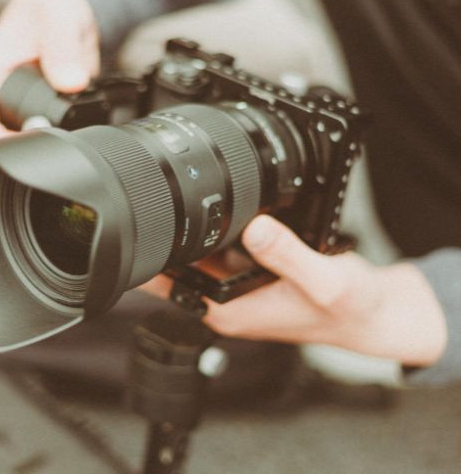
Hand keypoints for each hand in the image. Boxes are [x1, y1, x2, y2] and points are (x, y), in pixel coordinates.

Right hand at [0, 0, 99, 149]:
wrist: (66, 10)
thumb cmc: (52, 5)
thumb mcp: (59, 9)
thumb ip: (62, 41)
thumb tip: (70, 82)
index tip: (29, 147)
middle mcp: (0, 100)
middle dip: (28, 151)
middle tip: (60, 144)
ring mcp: (20, 110)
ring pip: (25, 146)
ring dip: (48, 145)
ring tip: (73, 133)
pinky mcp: (42, 115)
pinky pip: (48, 138)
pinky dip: (64, 139)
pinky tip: (81, 129)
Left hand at [144, 215, 446, 366]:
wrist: (370, 313)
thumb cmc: (351, 309)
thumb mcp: (325, 280)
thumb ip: (289, 255)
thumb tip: (254, 227)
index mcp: (232, 309)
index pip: (172, 285)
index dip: (148, 258)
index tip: (134, 227)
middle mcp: (228, 299)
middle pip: (179, 264)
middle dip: (167, 233)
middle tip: (156, 194)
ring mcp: (239, 285)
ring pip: (201, 252)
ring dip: (194, 228)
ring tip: (185, 192)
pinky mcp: (253, 272)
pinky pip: (225, 246)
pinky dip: (221, 228)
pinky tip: (224, 206)